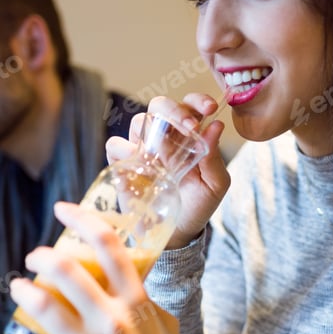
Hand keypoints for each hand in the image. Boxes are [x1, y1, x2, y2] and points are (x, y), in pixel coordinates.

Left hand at [6, 203, 181, 333]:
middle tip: (35, 258)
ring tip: (19, 289)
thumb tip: (124, 280)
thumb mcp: (164, 323)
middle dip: (41, 257)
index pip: (109, 247)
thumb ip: (142, 300)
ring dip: (23, 293)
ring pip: (43, 308)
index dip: (82, 220)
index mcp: (136, 303)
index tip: (64, 210)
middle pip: (66, 271)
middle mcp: (113, 322)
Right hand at [106, 92, 230, 248]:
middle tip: (190, 126)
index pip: (190, 106)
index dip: (197, 101)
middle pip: (160, 105)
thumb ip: (214, 157)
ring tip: (167, 153)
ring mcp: (142, 149)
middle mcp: (164, 137)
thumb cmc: (198, 204)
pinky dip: (124, 149)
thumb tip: (216, 125)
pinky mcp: (123, 164)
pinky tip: (140, 162)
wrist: (178, 233)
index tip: (209, 109)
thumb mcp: (215, 184)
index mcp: (189, 135)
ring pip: (139, 122)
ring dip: (152, 131)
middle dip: (174, 109)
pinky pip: (115, 145)